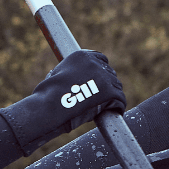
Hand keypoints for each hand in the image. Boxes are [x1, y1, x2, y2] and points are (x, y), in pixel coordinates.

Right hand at [0, 50, 125, 155]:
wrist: (49, 105)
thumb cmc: (47, 95)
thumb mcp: (56, 75)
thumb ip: (69, 73)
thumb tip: (70, 78)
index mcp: (81, 56)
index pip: (101, 59)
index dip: (102, 71)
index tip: (101, 81)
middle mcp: (94, 63)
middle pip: (110, 73)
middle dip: (108, 84)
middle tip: (103, 97)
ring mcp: (103, 77)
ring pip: (117, 86)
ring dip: (114, 96)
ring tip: (109, 106)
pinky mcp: (110, 92)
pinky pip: (120, 99)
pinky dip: (119, 106)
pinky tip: (115, 112)